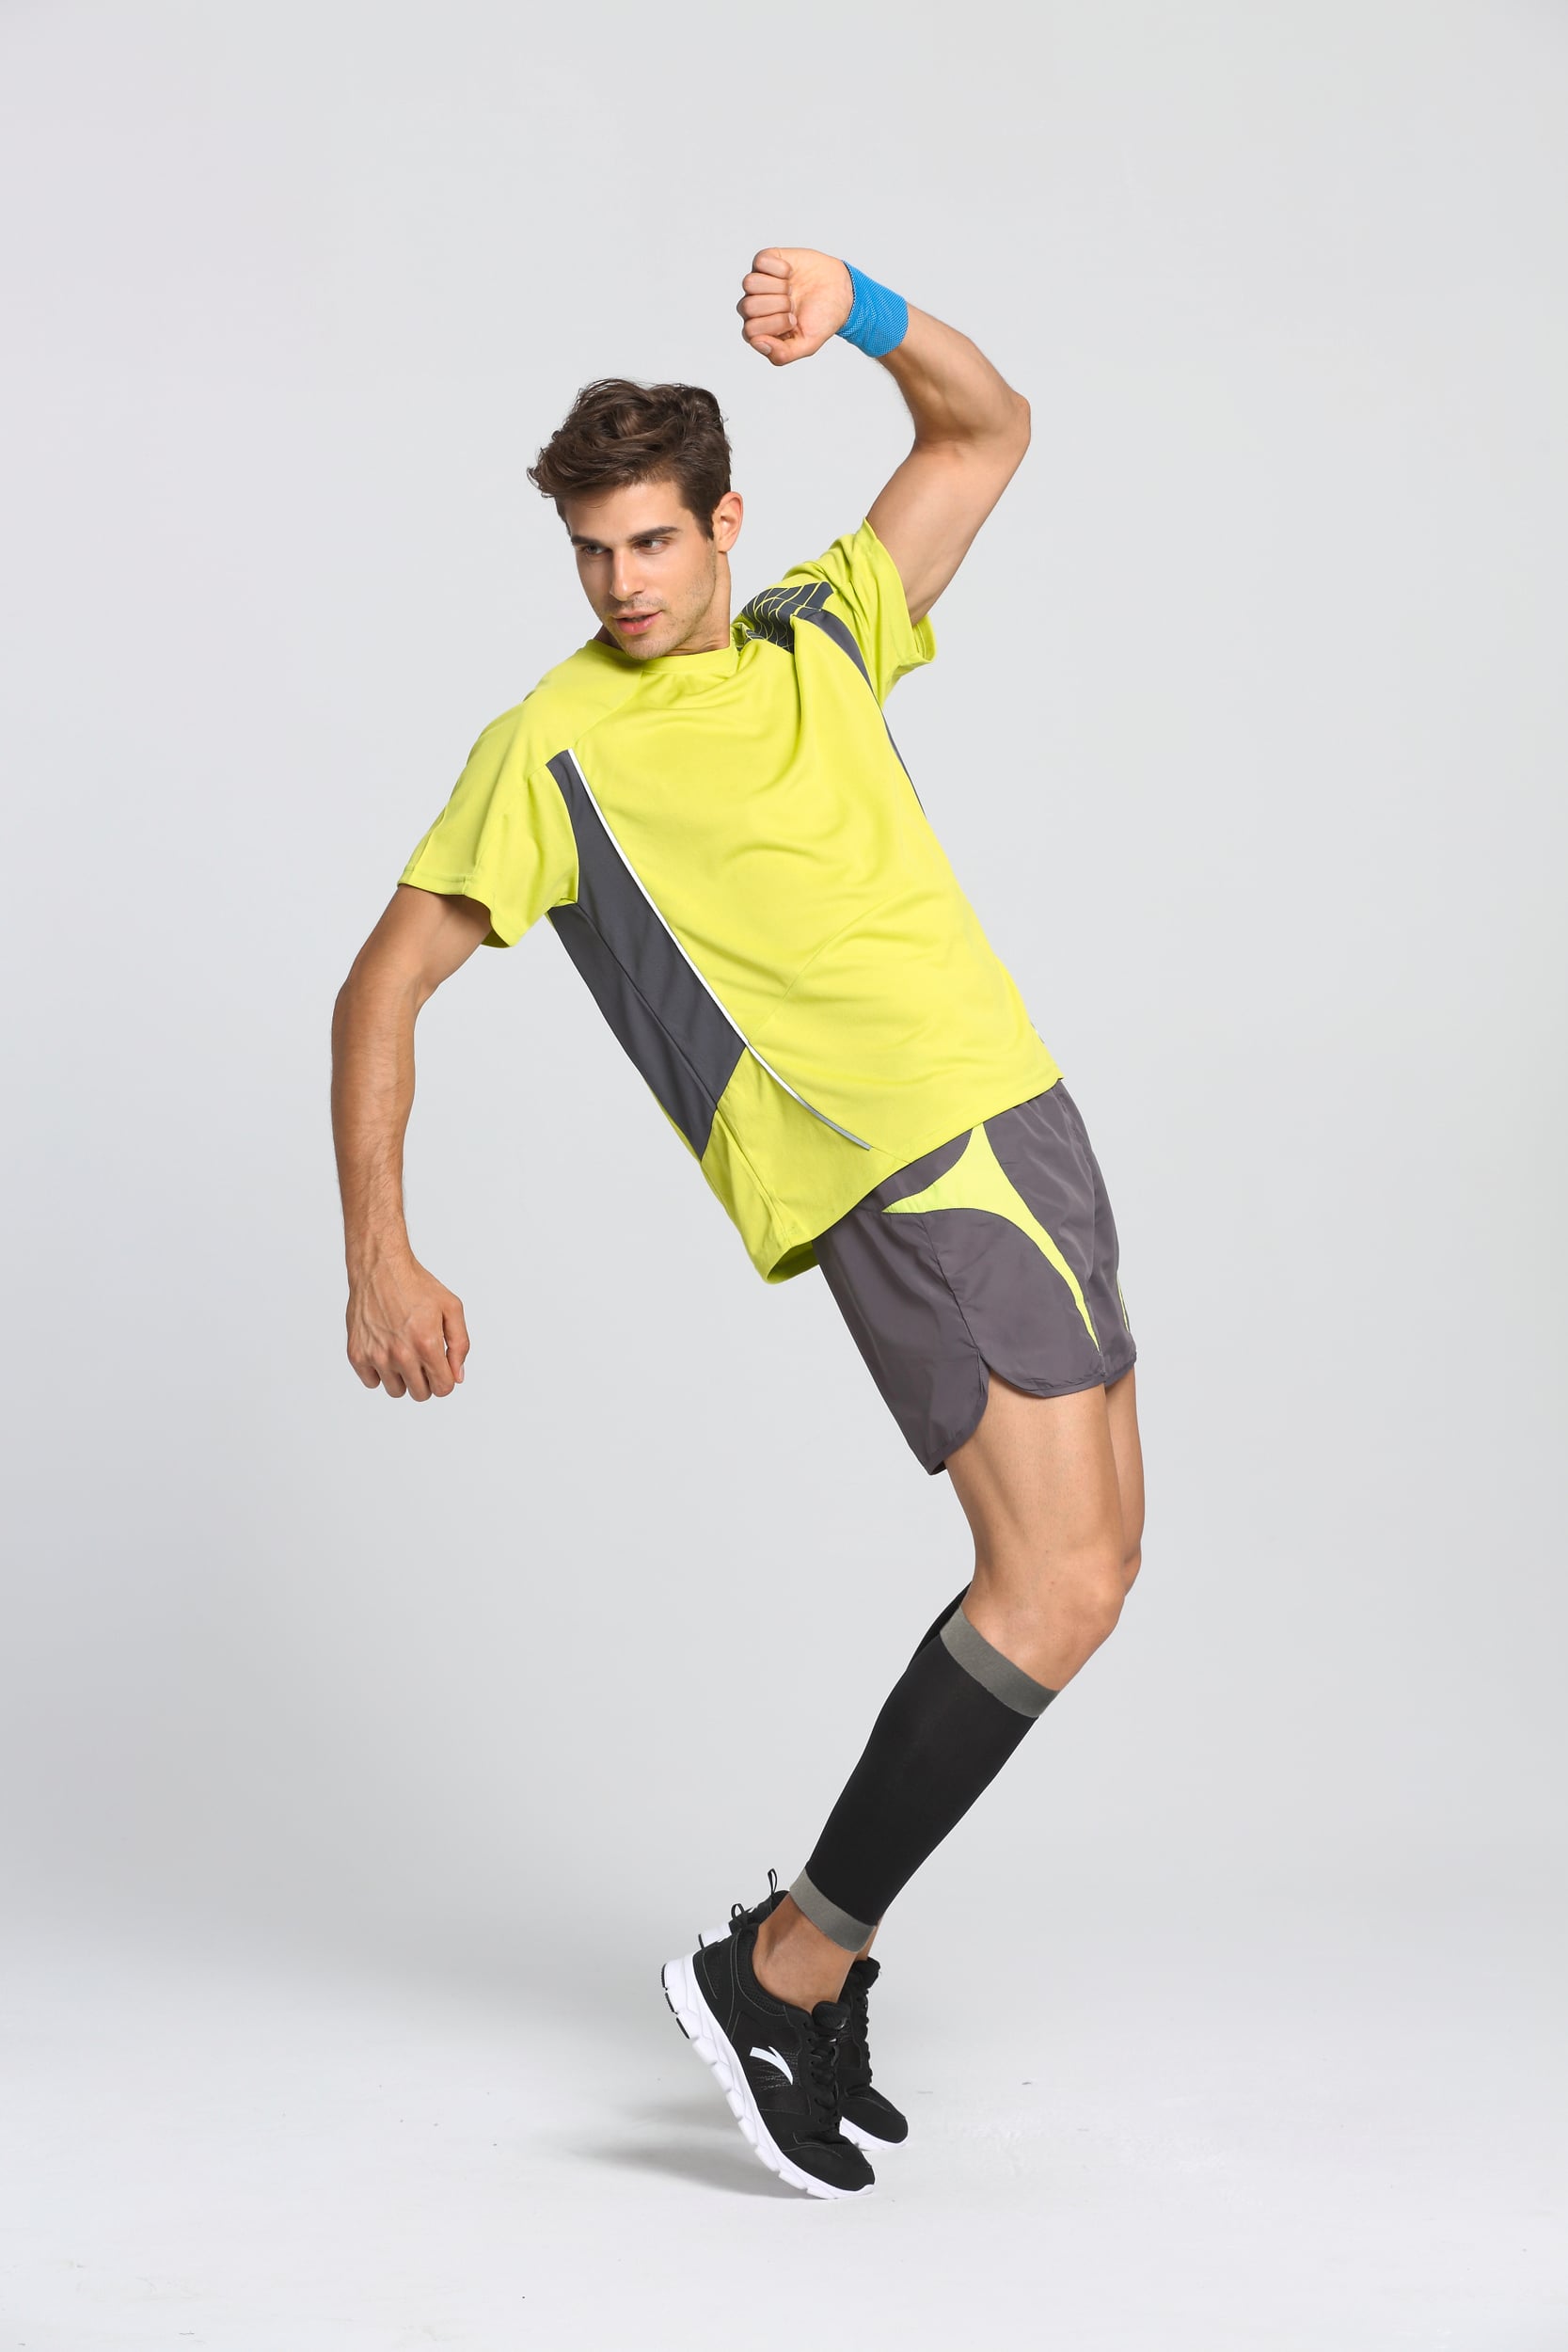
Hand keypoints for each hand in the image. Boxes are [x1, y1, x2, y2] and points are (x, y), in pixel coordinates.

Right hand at [346, 1248, 469, 1399]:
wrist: (380, 1268)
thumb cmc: (416, 1285)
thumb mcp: (451, 1308)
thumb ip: (460, 1344)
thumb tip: (457, 1376)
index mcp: (427, 1344)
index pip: (442, 1388)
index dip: (445, 1379)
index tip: (440, 1366)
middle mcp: (401, 1354)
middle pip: (420, 1394)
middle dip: (426, 1380)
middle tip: (422, 1357)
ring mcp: (376, 1356)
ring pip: (396, 1391)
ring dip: (403, 1377)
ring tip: (403, 1351)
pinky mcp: (356, 1354)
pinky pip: (372, 1382)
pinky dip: (379, 1372)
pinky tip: (384, 1350)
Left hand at [736, 247, 852, 366]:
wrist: (839, 291)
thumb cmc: (821, 319)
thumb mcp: (807, 345)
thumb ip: (782, 354)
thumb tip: (757, 343)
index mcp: (759, 331)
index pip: (750, 331)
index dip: (775, 324)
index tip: (794, 320)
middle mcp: (754, 307)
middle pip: (748, 306)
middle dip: (778, 306)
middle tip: (794, 304)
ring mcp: (758, 283)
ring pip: (749, 283)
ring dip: (777, 287)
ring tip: (791, 289)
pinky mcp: (765, 261)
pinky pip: (760, 261)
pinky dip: (779, 268)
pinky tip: (790, 273)